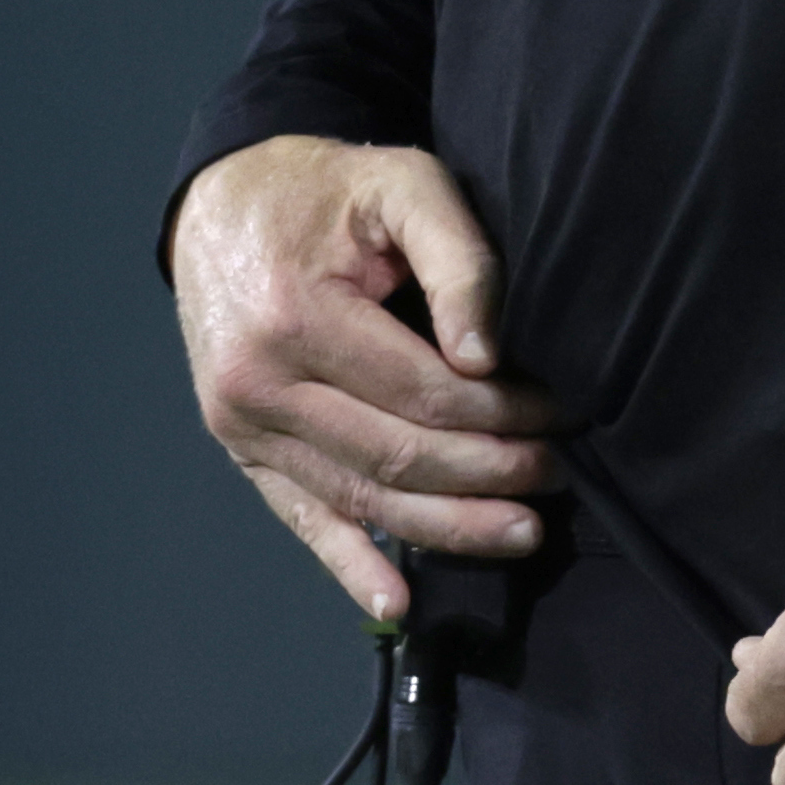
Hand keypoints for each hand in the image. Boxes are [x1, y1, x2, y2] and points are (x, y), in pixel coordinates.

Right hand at [173, 135, 561, 625]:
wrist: (221, 205)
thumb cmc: (325, 191)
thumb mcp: (400, 183)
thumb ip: (456, 256)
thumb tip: (487, 356)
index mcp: (294, 318)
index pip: (422, 393)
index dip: (501, 413)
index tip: (563, 412)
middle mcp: (256, 386)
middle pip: (395, 454)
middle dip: (487, 473)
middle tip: (557, 473)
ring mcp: (241, 429)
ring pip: (360, 497)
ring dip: (446, 525)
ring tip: (521, 532)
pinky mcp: (241, 451)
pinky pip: (301, 519)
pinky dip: (350, 565)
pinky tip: (398, 600)